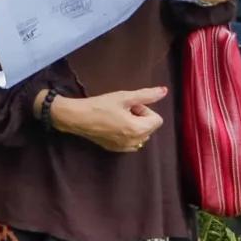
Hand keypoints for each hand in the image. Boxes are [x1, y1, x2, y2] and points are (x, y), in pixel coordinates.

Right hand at [48, 85, 167, 151]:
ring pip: (141, 135)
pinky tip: (112, 127)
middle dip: (140, 118)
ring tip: (116, 118)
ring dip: (134, 126)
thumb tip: (165, 91)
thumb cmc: (100, 105)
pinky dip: (127, 134)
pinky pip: (131, 142)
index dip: (144, 109)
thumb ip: (146, 95)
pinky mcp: (115, 149)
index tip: (128, 106)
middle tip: (121, 110)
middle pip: (149, 127)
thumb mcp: (124, 97)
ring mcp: (125, 148)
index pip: (156, 119)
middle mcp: (135, 142)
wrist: (76, 118)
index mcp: (139, 129)